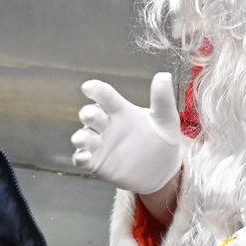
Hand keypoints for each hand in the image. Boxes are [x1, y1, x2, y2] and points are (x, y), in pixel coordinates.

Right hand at [71, 73, 183, 194]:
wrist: (161, 170)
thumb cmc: (161, 139)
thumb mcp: (166, 119)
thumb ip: (162, 99)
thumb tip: (165, 75)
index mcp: (120, 110)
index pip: (105, 96)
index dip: (96, 90)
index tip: (89, 87)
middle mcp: (106, 125)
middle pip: (91, 115)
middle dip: (88, 114)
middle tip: (89, 114)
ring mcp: (99, 144)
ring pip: (83, 137)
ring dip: (81, 137)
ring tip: (82, 139)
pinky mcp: (96, 163)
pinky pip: (82, 159)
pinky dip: (80, 158)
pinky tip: (84, 158)